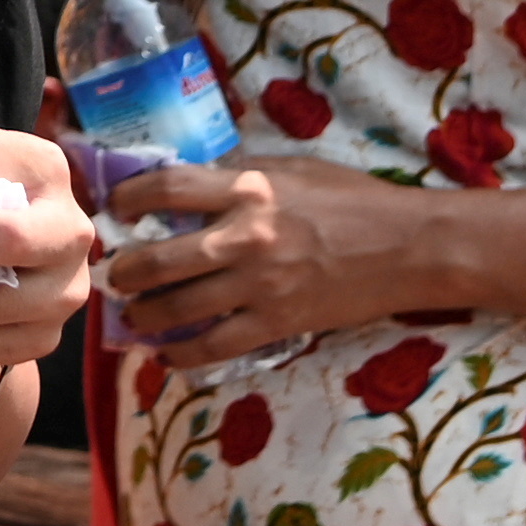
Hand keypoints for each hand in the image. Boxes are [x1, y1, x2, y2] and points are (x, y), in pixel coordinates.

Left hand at [98, 151, 456, 368]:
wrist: (410, 247)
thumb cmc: (354, 200)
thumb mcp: (292, 170)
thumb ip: (240, 177)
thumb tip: (187, 185)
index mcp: (249, 188)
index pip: (166, 188)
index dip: (128, 197)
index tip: (116, 207)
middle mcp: (246, 237)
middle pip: (158, 258)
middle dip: (124, 269)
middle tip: (115, 272)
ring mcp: (260, 285)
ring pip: (176, 308)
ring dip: (141, 314)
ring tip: (132, 312)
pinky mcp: (278, 324)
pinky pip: (214, 346)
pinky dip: (181, 355)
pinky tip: (166, 354)